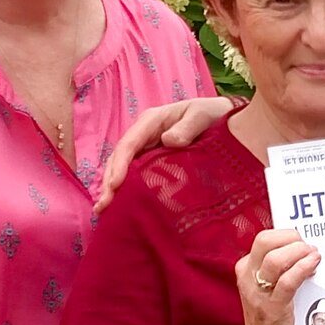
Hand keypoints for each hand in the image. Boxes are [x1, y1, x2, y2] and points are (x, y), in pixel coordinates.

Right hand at [94, 97, 239, 211]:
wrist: (221, 118)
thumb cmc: (211, 115)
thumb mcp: (201, 116)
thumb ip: (187, 127)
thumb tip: (169, 140)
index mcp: (151, 121)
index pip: (129, 143)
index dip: (120, 165)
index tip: (115, 185)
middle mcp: (142, 134)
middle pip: (119, 157)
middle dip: (109, 181)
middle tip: (103, 205)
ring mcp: (145, 147)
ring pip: (121, 167)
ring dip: (111, 187)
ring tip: (103, 209)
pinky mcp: (150, 159)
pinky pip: (133, 174)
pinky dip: (124, 188)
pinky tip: (118, 206)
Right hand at [235, 229, 319, 324]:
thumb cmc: (273, 316)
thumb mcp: (270, 286)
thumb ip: (283, 267)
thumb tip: (309, 249)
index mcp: (247, 268)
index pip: (265, 238)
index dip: (288, 235)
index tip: (304, 242)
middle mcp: (248, 277)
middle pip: (265, 241)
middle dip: (292, 238)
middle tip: (309, 248)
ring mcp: (258, 293)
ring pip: (275, 259)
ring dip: (300, 253)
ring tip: (314, 256)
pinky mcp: (272, 308)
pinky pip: (287, 281)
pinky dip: (303, 269)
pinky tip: (313, 266)